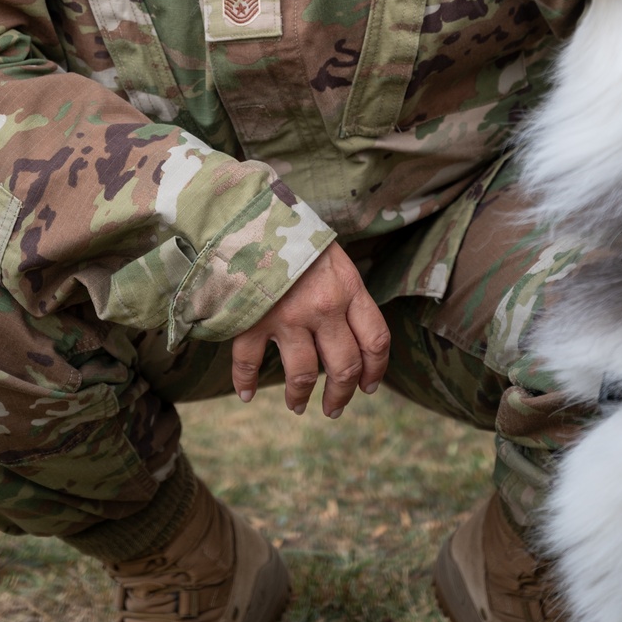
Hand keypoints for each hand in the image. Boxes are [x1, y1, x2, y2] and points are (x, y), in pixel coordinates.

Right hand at [231, 241, 390, 417]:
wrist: (250, 213)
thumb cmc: (293, 231)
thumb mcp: (331, 255)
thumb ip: (343, 289)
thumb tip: (350, 327)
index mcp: (349, 288)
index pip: (376, 340)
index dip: (376, 370)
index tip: (368, 386)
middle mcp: (324, 306)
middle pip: (344, 366)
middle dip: (341, 395)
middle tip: (334, 409)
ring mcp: (287, 315)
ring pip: (302, 374)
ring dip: (299, 396)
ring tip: (297, 405)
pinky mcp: (251, 319)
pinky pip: (248, 363)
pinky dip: (245, 383)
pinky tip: (247, 394)